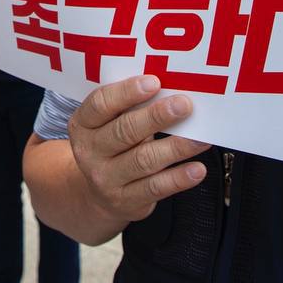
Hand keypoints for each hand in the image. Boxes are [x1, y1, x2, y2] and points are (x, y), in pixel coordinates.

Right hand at [67, 75, 210, 225]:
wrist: (98, 195)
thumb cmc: (111, 147)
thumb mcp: (106, 125)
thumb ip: (127, 109)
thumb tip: (168, 91)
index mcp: (82, 124)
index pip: (101, 104)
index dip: (127, 92)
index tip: (154, 82)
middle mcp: (90, 152)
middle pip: (124, 131)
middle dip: (157, 116)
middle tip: (183, 105)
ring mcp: (106, 178)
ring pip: (144, 160)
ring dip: (176, 147)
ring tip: (200, 138)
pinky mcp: (126, 200)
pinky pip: (156, 187)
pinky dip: (179, 178)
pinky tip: (196, 169)